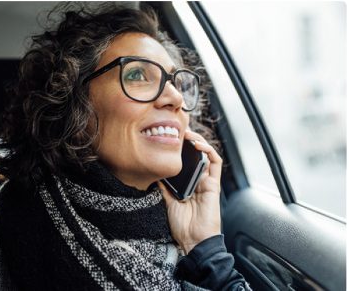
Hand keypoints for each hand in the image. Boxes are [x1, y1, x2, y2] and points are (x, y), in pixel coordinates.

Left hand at [159, 130, 222, 253]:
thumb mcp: (168, 202)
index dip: (180, 149)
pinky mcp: (214, 184)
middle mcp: (198, 180)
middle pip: (196, 154)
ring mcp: (207, 181)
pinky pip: (215, 163)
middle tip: (178, 130)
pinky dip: (208, 150)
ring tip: (188, 134)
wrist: (193, 240)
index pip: (186, 161)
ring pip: (206, 154)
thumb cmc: (182, 224)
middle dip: (189, 140)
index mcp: (188, 183)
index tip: (169, 138)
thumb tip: (155, 173)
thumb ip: (165, 187)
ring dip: (198, 141)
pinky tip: (198, 145)